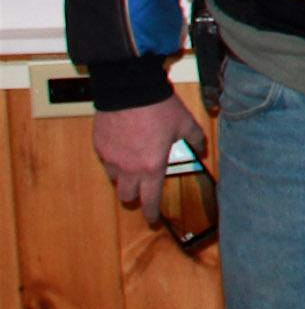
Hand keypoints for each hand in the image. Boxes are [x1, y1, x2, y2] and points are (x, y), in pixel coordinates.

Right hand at [93, 95, 204, 224]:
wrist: (130, 89)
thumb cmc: (159, 108)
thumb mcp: (186, 124)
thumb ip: (195, 140)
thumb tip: (201, 149)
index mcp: (152, 167)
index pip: (150, 200)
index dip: (152, 213)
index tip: (153, 219)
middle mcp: (128, 168)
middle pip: (126, 196)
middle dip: (135, 198)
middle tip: (141, 193)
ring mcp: (111, 158)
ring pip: (114, 180)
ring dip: (123, 180)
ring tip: (133, 170)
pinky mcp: (99, 145)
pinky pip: (106, 161)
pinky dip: (114, 161)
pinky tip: (123, 150)